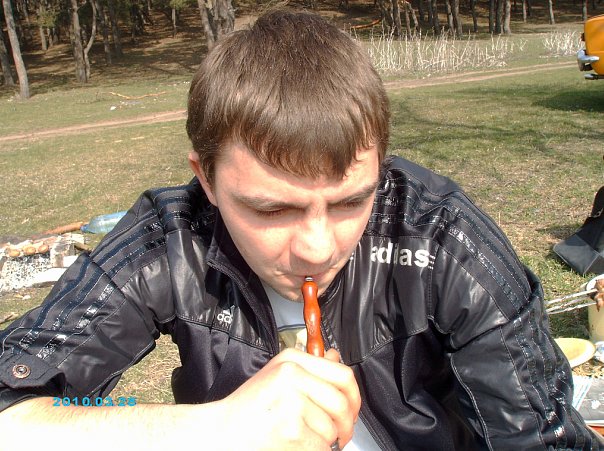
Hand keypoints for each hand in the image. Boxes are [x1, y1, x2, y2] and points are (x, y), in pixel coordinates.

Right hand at [216, 348, 360, 449]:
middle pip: (342, 402)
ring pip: (333, 427)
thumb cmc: (247, 408)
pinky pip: (321, 445)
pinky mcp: (290, 428)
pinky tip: (301, 447)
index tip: (352, 410)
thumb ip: (309, 368)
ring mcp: (291, 401)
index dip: (354, 396)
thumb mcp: (277, 376)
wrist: (219, 432)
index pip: (343, 374)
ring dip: (328, 442)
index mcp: (291, 360)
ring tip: (310, 440)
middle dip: (346, 425)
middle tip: (341, 435)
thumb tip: (335, 357)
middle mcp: (292, 375)